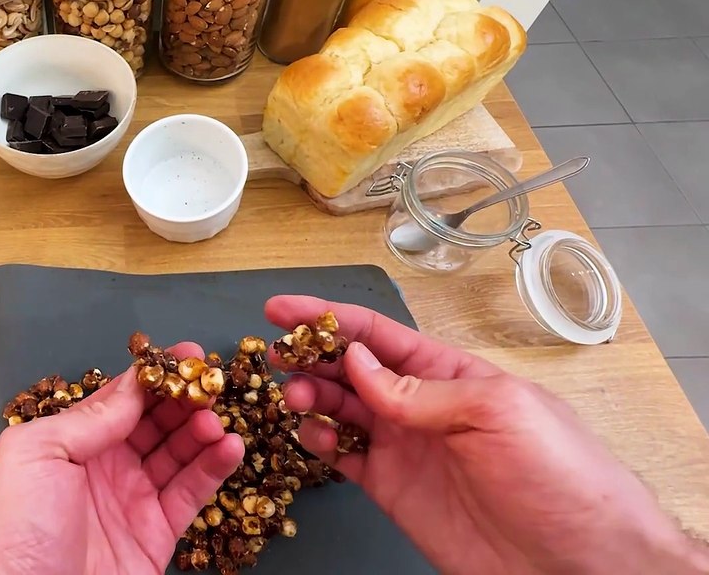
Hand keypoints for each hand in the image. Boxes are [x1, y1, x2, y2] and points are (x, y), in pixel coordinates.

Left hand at [0, 343, 244, 574]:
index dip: (153, 377)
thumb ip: (87, 418)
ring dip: (202, 431)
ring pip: (177, 454)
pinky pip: (191, 495)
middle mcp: (101, 469)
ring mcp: (130, 503)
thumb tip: (132, 386)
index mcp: (66, 444)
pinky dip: (214, 469)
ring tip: (218, 418)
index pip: (119, 399)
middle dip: (184, 399)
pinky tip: (230, 447)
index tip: (187, 355)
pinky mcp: (155, 537)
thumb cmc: (14, 533)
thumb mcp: (35, 455)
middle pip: (153, 422)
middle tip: (212, 382)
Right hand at [269, 295, 708, 574]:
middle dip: (310, 356)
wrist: (582, 565)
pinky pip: (345, 459)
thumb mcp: (498, 413)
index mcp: (453, 375)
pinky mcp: (395, 492)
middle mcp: (424, 407)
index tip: (283, 309)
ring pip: (341, 412)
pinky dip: (320, 444)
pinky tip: (309, 435)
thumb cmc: (564, 479)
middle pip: (352, 370)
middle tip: (275, 354)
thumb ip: (420, 390)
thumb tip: (358, 362)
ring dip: (310, 397)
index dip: (328, 318)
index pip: (379, 336)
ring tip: (291, 394)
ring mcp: (407, 450)